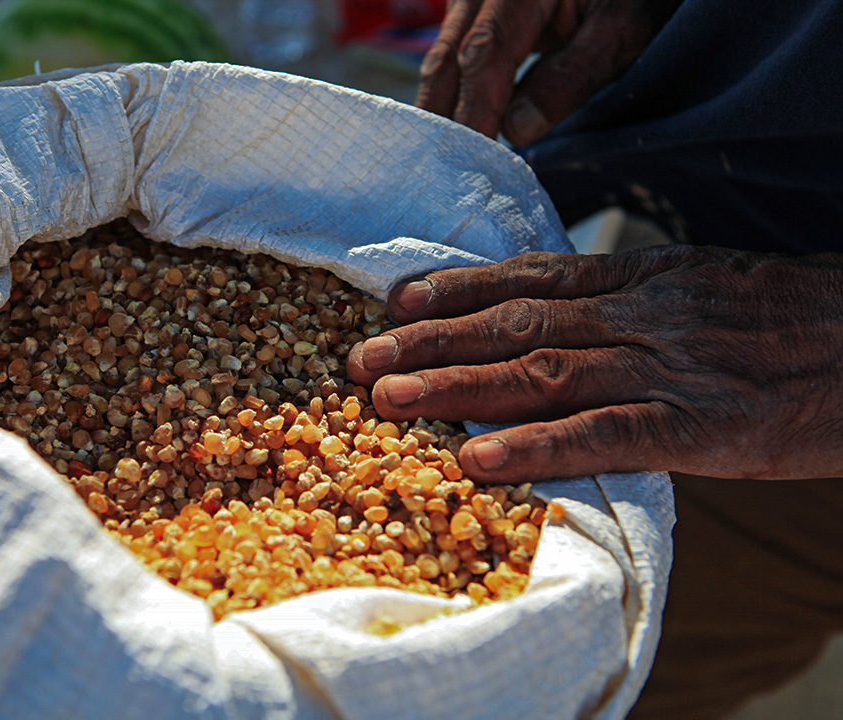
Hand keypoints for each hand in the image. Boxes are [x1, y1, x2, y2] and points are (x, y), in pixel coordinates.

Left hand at [348, 246, 842, 481]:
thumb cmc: (792, 323)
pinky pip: (604, 435)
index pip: (530, 278)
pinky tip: (478, 458)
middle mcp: (640, 316)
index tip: (397, 300)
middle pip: (515, 324)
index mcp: (642, 281)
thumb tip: (560, 316)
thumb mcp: (705, 288)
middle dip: (431, 340)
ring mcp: (667, 369)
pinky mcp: (699, 427)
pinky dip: (537, 446)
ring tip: (388, 398)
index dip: (457, 290)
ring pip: (542, 373)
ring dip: (457, 387)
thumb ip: (631, 301)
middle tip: (360, 357)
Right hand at [417, 0, 681, 143]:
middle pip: (448, 60)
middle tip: (444, 178)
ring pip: (442, 61)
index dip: (474, 111)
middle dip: (444, 120)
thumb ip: (574, 74)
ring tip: (445, 163)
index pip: (484, 55)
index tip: (471, 161)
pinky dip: (454, 96)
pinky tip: (459, 132)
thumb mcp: (621, 27)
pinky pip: (451, 58)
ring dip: (442, 112)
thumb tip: (517, 130)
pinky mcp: (473, 13)